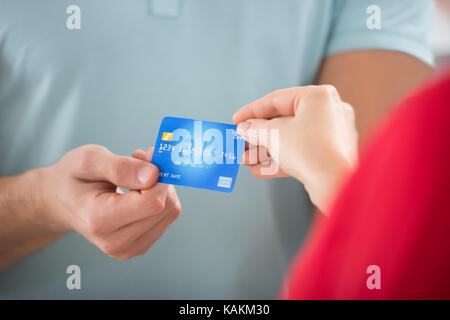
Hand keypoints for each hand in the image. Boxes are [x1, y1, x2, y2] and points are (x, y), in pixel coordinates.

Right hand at [36, 144, 180, 259]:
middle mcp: (115, 242)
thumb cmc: (72, 178)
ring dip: (161, 187)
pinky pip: (166, 218)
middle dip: (160, 179)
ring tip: (137, 173)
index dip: (159, 175)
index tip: (150, 154)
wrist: (60, 201)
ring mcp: (128, 248)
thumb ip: (120, 167)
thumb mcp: (88, 160)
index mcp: (99, 221)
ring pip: (170, 212)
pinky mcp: (139, 246)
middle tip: (142, 158)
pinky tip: (140, 189)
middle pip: (164, 208)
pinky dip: (159, 198)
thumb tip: (153, 175)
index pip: (152, 202)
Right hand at [233, 85, 357, 211]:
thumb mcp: (274, 135)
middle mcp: (328, 112)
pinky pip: (301, 152)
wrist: (336, 184)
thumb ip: (255, 129)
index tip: (237, 121)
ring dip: (265, 149)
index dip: (252, 111)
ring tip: (245, 159)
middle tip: (241, 142)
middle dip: (258, 135)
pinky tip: (260, 169)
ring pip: (291, 139)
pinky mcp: (330, 155)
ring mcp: (332, 134)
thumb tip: (244, 128)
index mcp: (318, 97)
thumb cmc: (311, 151)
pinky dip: (280, 159)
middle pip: (284, 120)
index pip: (277, 99)